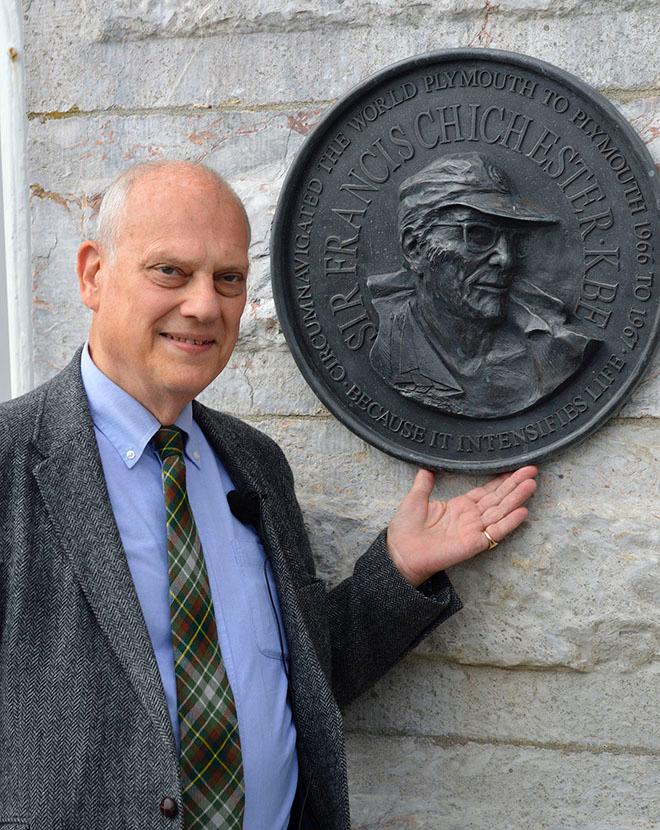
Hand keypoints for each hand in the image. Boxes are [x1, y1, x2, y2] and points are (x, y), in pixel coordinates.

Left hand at [387, 466, 537, 586]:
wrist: (400, 552)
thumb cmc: (405, 528)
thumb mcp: (416, 499)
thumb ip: (424, 483)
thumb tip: (426, 466)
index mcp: (459, 506)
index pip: (486, 491)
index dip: (501, 480)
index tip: (515, 468)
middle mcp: (470, 517)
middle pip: (498, 499)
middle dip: (515, 485)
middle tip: (532, 470)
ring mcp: (474, 530)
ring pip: (500, 511)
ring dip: (516, 498)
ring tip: (532, 484)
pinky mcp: (474, 543)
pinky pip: (495, 532)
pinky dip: (509, 522)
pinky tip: (522, 511)